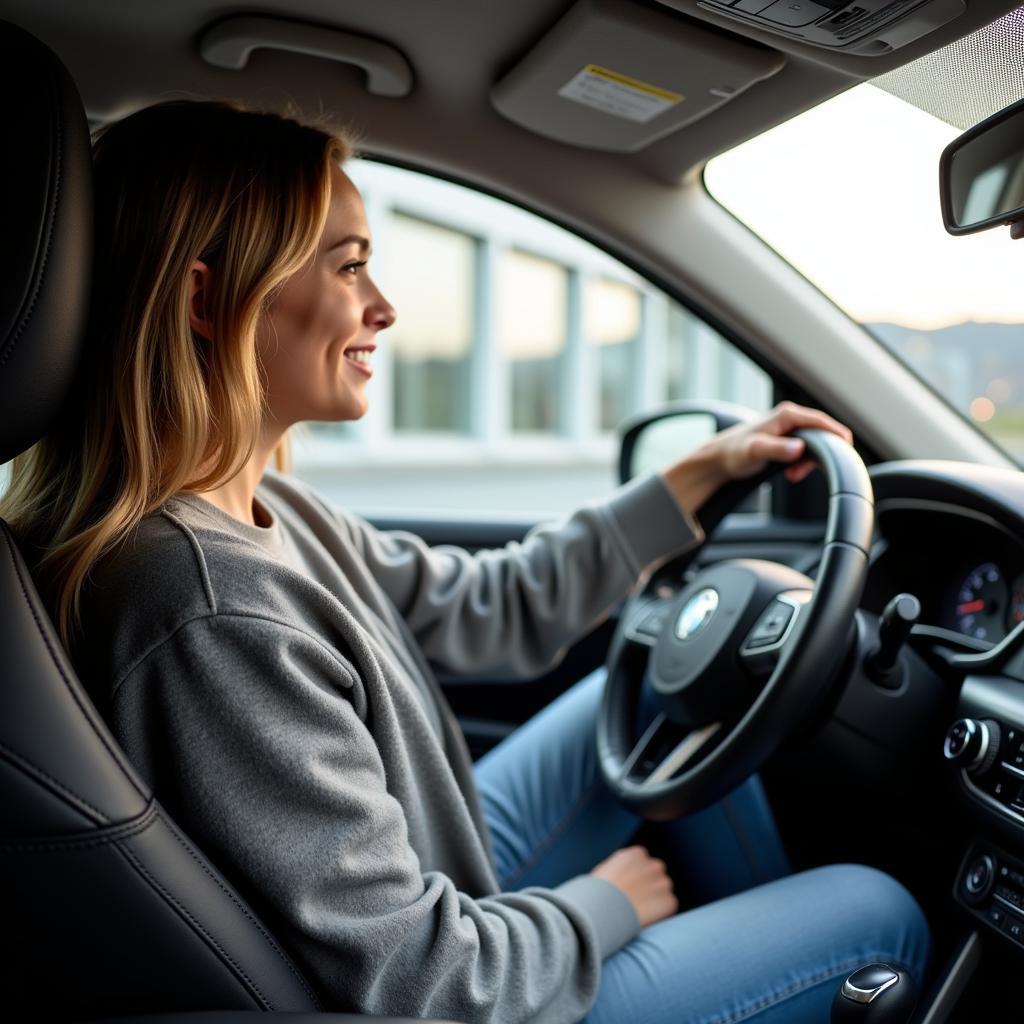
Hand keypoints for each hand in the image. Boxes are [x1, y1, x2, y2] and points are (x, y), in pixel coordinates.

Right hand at [590, 845, 677, 927]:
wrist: (604, 910)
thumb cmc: (597, 892)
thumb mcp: (605, 870)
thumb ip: (621, 867)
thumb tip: (623, 875)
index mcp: (637, 854)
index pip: (643, 862)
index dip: (637, 876)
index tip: (630, 887)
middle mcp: (653, 865)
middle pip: (656, 873)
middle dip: (649, 884)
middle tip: (636, 899)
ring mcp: (663, 883)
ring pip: (663, 889)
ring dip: (656, 898)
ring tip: (639, 911)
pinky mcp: (669, 902)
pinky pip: (668, 906)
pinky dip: (660, 913)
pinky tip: (645, 918)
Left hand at [661, 401, 853, 514]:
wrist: (720, 457)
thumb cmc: (734, 452)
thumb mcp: (755, 451)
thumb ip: (777, 449)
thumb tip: (799, 449)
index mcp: (787, 415)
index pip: (822, 422)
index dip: (838, 435)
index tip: (847, 451)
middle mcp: (791, 418)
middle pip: (823, 434)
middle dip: (820, 455)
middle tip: (801, 473)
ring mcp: (790, 428)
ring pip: (816, 445)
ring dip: (809, 463)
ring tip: (792, 475)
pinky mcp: (788, 439)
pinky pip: (806, 451)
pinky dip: (803, 464)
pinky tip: (790, 473)